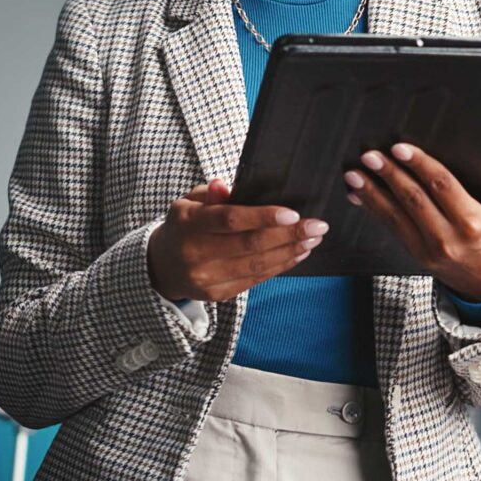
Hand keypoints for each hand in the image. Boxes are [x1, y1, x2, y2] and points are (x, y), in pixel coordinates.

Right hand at [147, 179, 327, 302]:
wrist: (162, 265)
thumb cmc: (185, 224)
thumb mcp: (190, 201)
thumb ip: (210, 193)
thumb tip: (225, 186)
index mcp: (188, 223)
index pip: (229, 219)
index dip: (263, 217)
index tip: (293, 213)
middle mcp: (195, 253)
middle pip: (249, 245)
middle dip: (289, 235)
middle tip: (317, 225)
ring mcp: (206, 278)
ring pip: (256, 265)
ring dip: (290, 251)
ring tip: (313, 239)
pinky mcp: (217, 295)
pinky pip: (255, 280)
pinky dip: (280, 266)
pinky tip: (297, 254)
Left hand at [343, 146, 480, 300]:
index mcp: (475, 222)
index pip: (442, 187)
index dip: (419, 165)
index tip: (400, 148)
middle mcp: (449, 238)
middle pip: (413, 199)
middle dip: (389, 174)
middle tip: (370, 154)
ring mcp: (429, 249)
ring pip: (395, 215)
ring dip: (371, 192)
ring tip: (354, 173)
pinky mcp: (415, 254)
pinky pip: (390, 227)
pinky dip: (371, 208)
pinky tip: (357, 193)